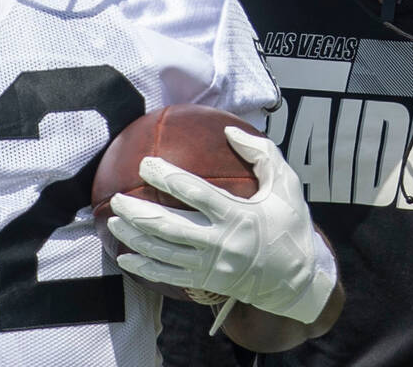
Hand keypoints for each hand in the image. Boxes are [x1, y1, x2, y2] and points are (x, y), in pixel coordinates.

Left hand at [107, 126, 334, 323]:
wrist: (298, 283)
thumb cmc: (290, 227)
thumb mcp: (288, 187)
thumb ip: (262, 154)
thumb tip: (230, 130)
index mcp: (239, 217)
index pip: (196, 194)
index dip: (167, 178)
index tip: (145, 163)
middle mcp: (222, 244)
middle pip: (170, 227)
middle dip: (138, 212)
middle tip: (117, 198)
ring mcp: (212, 266)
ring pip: (163, 252)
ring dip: (134, 237)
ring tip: (114, 220)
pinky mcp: (206, 282)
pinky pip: (167, 277)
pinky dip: (143, 267)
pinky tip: (122, 257)